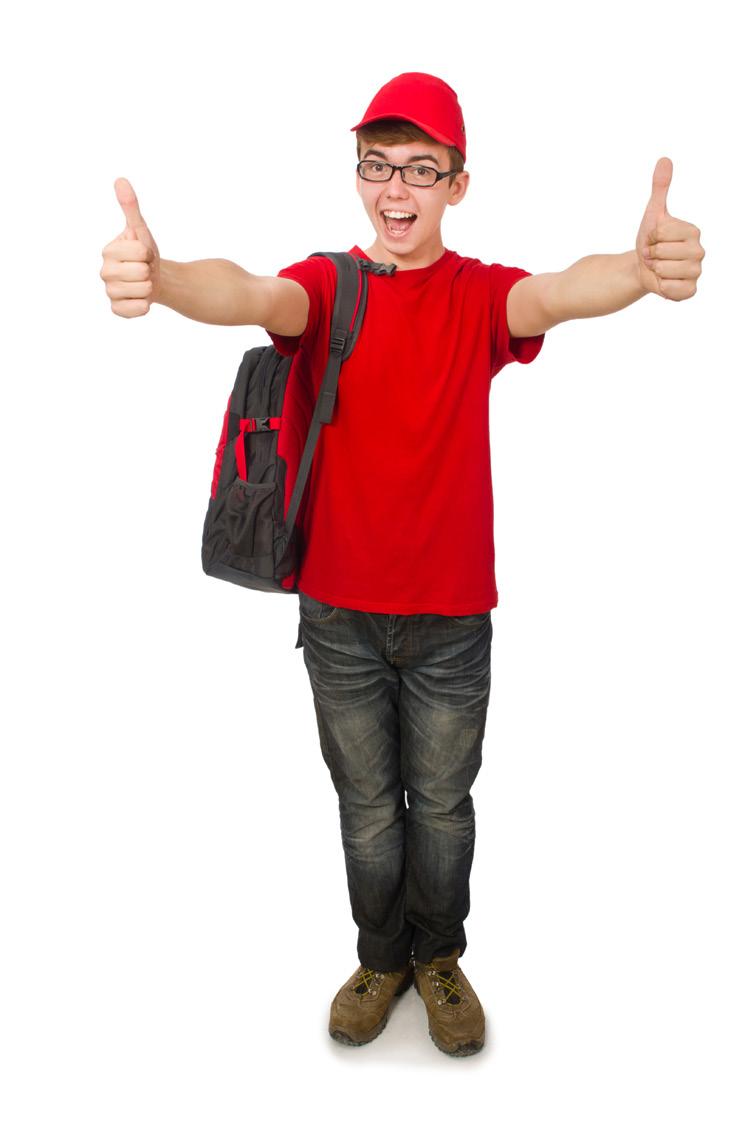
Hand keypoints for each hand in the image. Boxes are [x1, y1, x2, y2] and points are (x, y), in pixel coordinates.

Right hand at [100, 178, 160, 316]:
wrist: (153, 278)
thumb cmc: (145, 253)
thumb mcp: (141, 230)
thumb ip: (131, 208)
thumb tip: (120, 180)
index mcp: (108, 251)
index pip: (139, 252)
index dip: (148, 253)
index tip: (144, 253)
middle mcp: (104, 272)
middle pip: (141, 273)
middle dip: (149, 271)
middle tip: (144, 269)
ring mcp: (110, 291)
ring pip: (142, 291)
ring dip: (150, 287)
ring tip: (143, 282)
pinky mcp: (117, 309)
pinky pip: (136, 310)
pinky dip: (144, 305)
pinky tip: (142, 298)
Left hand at [635, 157, 703, 300]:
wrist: (643, 267)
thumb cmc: (650, 240)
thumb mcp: (653, 213)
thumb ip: (660, 188)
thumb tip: (664, 159)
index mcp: (693, 231)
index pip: (663, 233)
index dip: (650, 237)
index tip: (653, 239)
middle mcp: (699, 251)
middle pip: (663, 254)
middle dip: (651, 255)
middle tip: (654, 256)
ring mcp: (697, 272)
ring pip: (666, 272)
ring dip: (655, 271)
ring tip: (657, 268)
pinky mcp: (690, 291)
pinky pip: (673, 290)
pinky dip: (662, 288)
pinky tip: (663, 282)